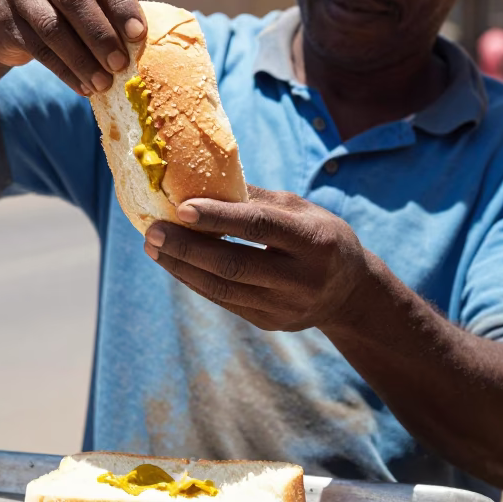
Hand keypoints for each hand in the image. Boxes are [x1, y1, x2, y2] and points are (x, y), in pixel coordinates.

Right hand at [0, 0, 145, 94]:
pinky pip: (38, 49)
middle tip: (121, 64)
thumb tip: (140, 39)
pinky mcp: (2, 18)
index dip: (121, 4)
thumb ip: (111, 9)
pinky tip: (82, 87)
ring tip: (103, 83)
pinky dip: (65, 71)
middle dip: (101, 35)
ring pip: (54, 27)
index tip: (139, 35)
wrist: (9, 21)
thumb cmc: (64, 8)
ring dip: (83, 59)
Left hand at [144, 186, 367, 331]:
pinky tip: (175, 264)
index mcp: (313, 240)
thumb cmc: (319, 236)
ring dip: (182, 267)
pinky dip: (195, 281)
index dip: (219, 218)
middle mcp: (302, 278)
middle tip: (152, 230)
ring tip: (154, 247)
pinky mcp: (270, 323)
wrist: (350, 293)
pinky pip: (224, 301)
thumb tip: (202, 178)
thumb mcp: (300, 209)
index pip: (259, 227)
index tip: (181, 207)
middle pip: (234, 264)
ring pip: (223, 288)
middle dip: (187, 247)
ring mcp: (286, 306)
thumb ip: (256, 198)